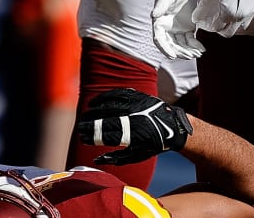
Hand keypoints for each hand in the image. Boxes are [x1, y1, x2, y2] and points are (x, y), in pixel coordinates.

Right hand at [74, 88, 191, 164]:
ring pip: (108, 105)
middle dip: (90, 125)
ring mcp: (135, 105)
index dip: (92, 137)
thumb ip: (117, 159)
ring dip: (94, 110)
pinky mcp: (137, 96)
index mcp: (134, 135)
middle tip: (80, 128)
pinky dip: (104, 97)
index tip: (82, 138)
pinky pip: (116, 94)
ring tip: (85, 115)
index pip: (106, 136)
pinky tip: (95, 101)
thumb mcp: (138, 155)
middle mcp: (134, 119)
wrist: (173, 126)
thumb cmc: (153, 144)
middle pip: (105, 120)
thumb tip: (96, 160)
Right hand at [151, 0, 203, 59]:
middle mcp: (167, 28)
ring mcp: (178, 28)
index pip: (159, 39)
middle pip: (172, 45)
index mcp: (159, 22)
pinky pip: (191, 40)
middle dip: (181, 52)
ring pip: (182, 45)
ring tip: (198, 54)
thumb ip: (161, 5)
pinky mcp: (188, 27)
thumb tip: (153, 15)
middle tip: (191, 56)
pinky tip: (202, 49)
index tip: (172, 56)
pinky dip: (195, 45)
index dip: (165, 49)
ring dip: (189, 51)